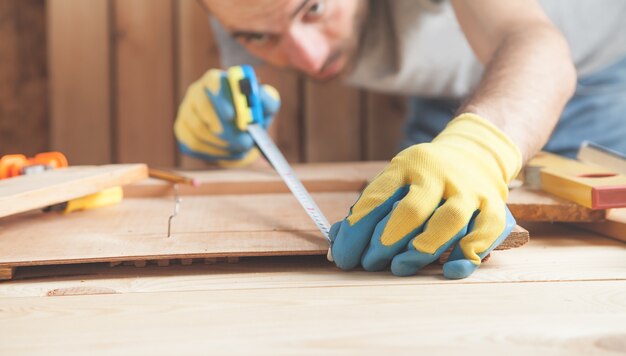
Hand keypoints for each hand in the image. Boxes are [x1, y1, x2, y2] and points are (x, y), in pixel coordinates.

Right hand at [174, 69, 279, 166]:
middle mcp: (196, 92)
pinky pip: (192, 145)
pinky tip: (227, 152)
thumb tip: (258, 96)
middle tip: (246, 143)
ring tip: (241, 149)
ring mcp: (186, 111)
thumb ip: (266, 99)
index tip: (232, 116)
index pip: (212, 82)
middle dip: (226, 129)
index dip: (220, 99)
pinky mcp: (181, 130)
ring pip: (198, 131)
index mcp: (217, 80)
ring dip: (223, 144)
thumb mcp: (266, 106)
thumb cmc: (253, 116)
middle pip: (203, 109)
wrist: (241, 134)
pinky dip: (213, 153)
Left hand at [329, 113, 521, 278]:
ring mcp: (469, 190)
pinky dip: (468, 254)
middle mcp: (438, 175)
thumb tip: (337, 243)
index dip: (357, 230)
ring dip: (422, 249)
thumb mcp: (395, 181)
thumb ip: (368, 210)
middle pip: (412, 210)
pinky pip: (485, 232)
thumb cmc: (423, 178)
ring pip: (449, 221)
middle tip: (369, 262)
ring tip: (399, 267)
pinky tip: (449, 270)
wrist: (476, 152)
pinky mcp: (494, 206)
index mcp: (407, 166)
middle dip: (386, 241)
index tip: (343, 256)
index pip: (377, 198)